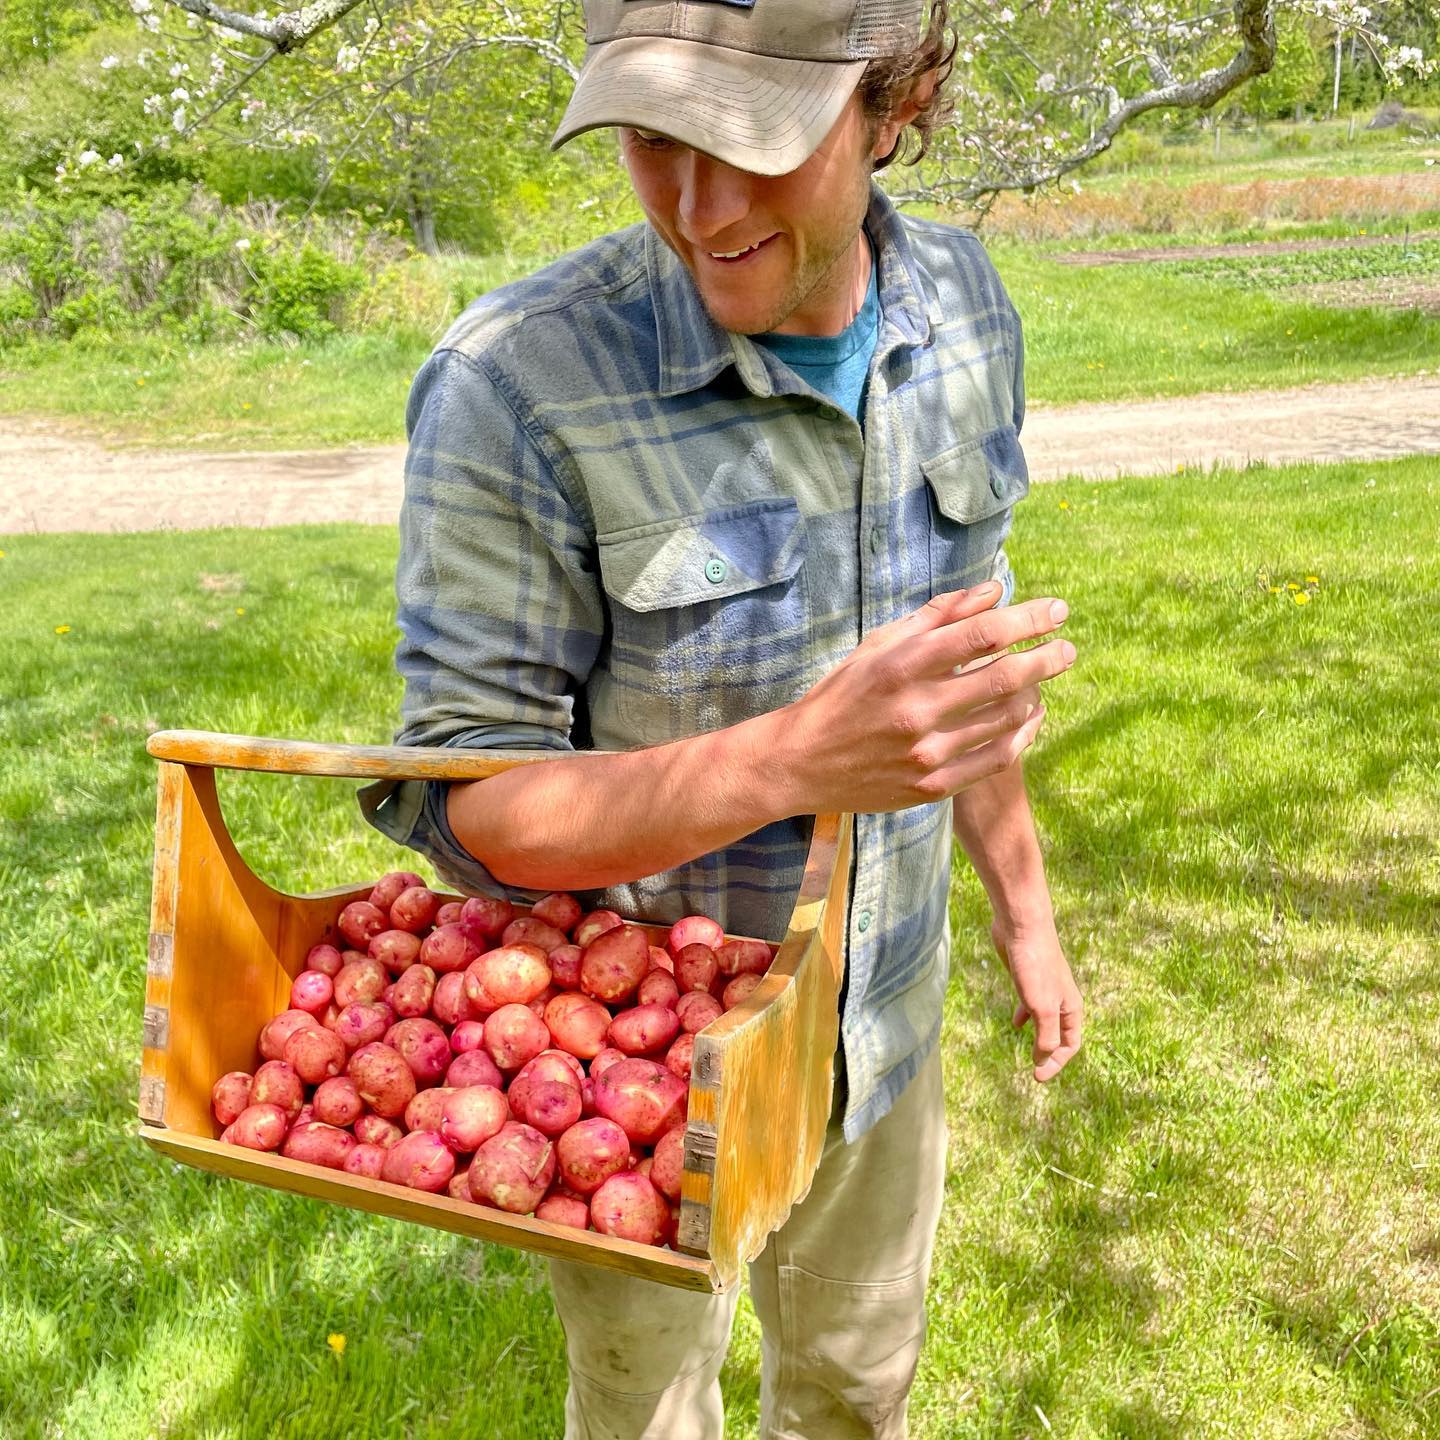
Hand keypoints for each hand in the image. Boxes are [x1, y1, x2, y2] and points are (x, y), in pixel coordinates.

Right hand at [773, 581, 1075, 815]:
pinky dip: (1021, 735)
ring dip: (1033, 696)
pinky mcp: (932, 786)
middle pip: (1005, 677)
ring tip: (1039, 684)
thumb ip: (938, 616)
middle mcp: (917, 708)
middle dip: (1046, 659)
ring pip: (1006, 718)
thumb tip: (994, 591)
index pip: (983, 634)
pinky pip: (996, 759)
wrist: (801, 762)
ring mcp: (927, 752)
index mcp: (902, 665)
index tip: (1057, 611)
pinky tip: (1028, 719)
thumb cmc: (842, 695)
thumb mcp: (879, 645)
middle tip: (1066, 650)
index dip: (1029, 619)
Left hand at [991, 915, 1083, 1081]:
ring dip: (1038, 1037)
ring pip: (1045, 1020)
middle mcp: (1061, 999)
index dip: (1056, 1063)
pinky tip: (1016, 1023)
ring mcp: (1045, 988)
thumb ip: (1045, 1036)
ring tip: (1028, 1051)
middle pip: (1060, 1034)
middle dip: (1050, 1053)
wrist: (1022, 927)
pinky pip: (1031, 1005)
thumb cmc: (1035, 966)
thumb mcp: (1042, 1008)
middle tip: (1036, 1070)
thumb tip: (1042, 1060)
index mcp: (1071, 1008)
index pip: (1071, 1044)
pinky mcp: (1028, 978)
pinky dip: (1026, 1017)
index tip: (1036, 1076)